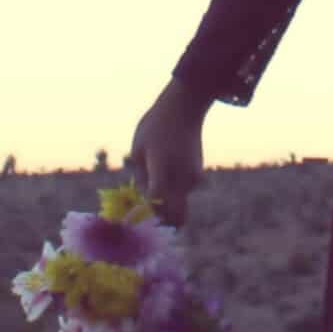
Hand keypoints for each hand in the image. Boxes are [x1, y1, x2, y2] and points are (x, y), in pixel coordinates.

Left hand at [129, 82, 204, 225]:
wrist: (185, 109)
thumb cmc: (156, 126)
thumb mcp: (139, 148)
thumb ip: (140, 176)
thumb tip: (140, 200)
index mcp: (162, 164)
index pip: (156, 196)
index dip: (146, 211)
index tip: (134, 216)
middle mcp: (181, 174)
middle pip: (178, 215)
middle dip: (162, 223)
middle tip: (146, 220)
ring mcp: (192, 177)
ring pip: (180, 205)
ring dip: (167, 206)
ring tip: (153, 188)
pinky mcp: (198, 176)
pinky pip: (184, 194)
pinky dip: (175, 195)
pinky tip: (166, 179)